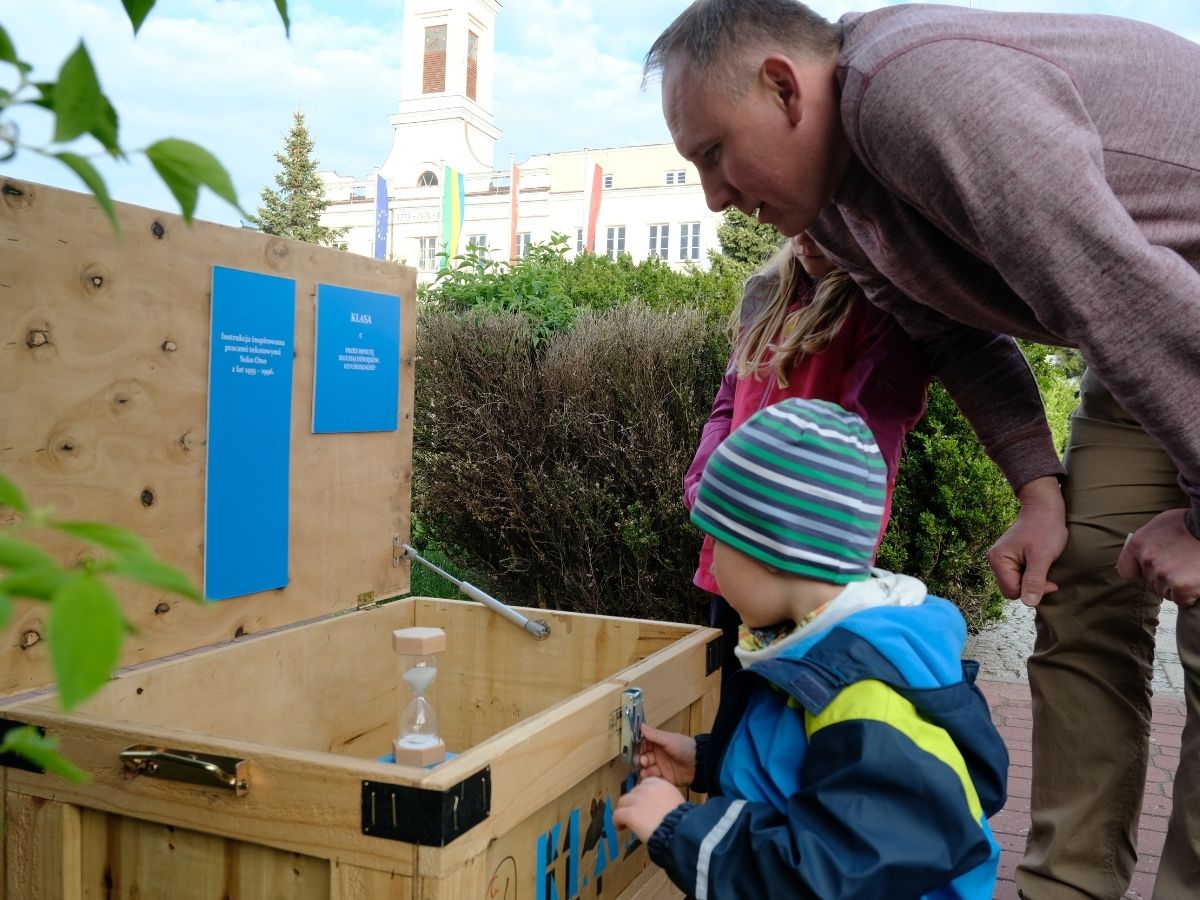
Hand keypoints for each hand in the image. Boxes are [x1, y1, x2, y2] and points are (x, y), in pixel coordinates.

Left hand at [613, 776, 685, 842]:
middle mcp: (647, 788)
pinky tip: (620, 827)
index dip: (642, 795)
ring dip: (624, 810)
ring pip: (623, 802)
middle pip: (633, 793)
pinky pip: (617, 815)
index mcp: (661, 784)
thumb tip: (660, 808)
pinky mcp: (630, 813)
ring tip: (626, 821)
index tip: (644, 805)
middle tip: (636, 815)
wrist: (679, 829)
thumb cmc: (682, 820)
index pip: (645, 784)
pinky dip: (617, 821)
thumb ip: (666, 800)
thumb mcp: (676, 802)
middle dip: (633, 803)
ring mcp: (637, 800)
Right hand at [635, 725, 696, 786]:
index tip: (633, 749)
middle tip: (641, 760)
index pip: (644, 744)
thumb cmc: (684, 747)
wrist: (699, 764)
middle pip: (643, 757)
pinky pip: (653, 778)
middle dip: (640, 758)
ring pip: (647, 768)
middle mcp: (658, 755)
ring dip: (643, 768)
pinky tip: (646, 775)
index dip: (638, 747)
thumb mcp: (668, 739)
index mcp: (659, 744)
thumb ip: (654, 735)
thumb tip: (640, 725)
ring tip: (644, 768)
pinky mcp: (664, 778)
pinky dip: (648, 776)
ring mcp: (661, 767)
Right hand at [987, 476, 1066, 606]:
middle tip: (1047, 573)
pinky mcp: (1007, 557)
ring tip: (1041, 565)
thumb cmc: (1044, 529)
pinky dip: (1029, 574)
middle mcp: (994, 560)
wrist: (1043, 508)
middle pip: (1011, 589)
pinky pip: (1016, 575)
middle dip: (1030, 586)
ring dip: (1030, 580)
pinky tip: (1038, 563)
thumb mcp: (1042, 557)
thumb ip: (1034, 580)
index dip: (1033, 590)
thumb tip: (1029, 603)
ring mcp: (999, 558)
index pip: (1012, 591)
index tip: (1051, 581)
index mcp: (998, 560)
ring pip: (1014, 583)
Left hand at [1117, 509, 1199, 606]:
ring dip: (1177, 585)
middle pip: (1149, 581)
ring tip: (1190, 568)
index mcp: (1138, 544)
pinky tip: (1196, 579)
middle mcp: (1147, 560)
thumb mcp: (1159, 525)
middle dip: (1163, 576)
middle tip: (1181, 563)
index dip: (1139, 573)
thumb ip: (1146, 543)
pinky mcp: (1181, 588)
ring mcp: (1163, 575)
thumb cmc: (1189, 524)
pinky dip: (1189, 594)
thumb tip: (1139, 555)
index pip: (1126, 570)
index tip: (1148, 571)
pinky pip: (1181, 599)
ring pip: (1165, 591)